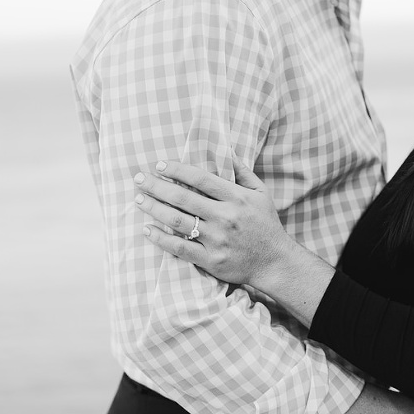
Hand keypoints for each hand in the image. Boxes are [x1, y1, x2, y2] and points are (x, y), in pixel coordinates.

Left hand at [133, 158, 293, 286]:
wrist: (275, 262)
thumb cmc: (266, 225)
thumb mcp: (261, 194)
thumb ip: (243, 172)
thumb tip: (227, 151)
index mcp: (236, 198)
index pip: (200, 178)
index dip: (177, 170)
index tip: (159, 165)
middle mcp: (225, 217)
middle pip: (183, 198)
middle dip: (156, 186)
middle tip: (138, 179)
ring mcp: (217, 239)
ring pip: (177, 221)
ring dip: (154, 208)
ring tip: (138, 200)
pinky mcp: (211, 260)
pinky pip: (180, 247)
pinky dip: (161, 238)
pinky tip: (147, 230)